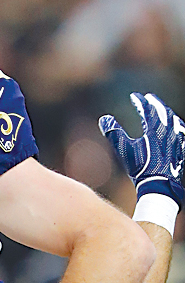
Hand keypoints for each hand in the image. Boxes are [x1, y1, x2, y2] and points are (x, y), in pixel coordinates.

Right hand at [99, 92, 184, 207]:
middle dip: (155, 103)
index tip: (134, 96)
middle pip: (164, 112)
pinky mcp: (181, 150)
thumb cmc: (141, 168)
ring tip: (162, 110)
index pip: (148, 109)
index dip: (140, 102)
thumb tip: (104, 119)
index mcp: (154, 129)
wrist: (160, 186)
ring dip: (166, 113)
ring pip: (174, 121)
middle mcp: (168, 132)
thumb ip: (114, 133)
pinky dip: (177, 126)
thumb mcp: (124, 150)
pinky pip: (181, 133)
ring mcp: (177, 140)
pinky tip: (176, 129)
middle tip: (149, 98)